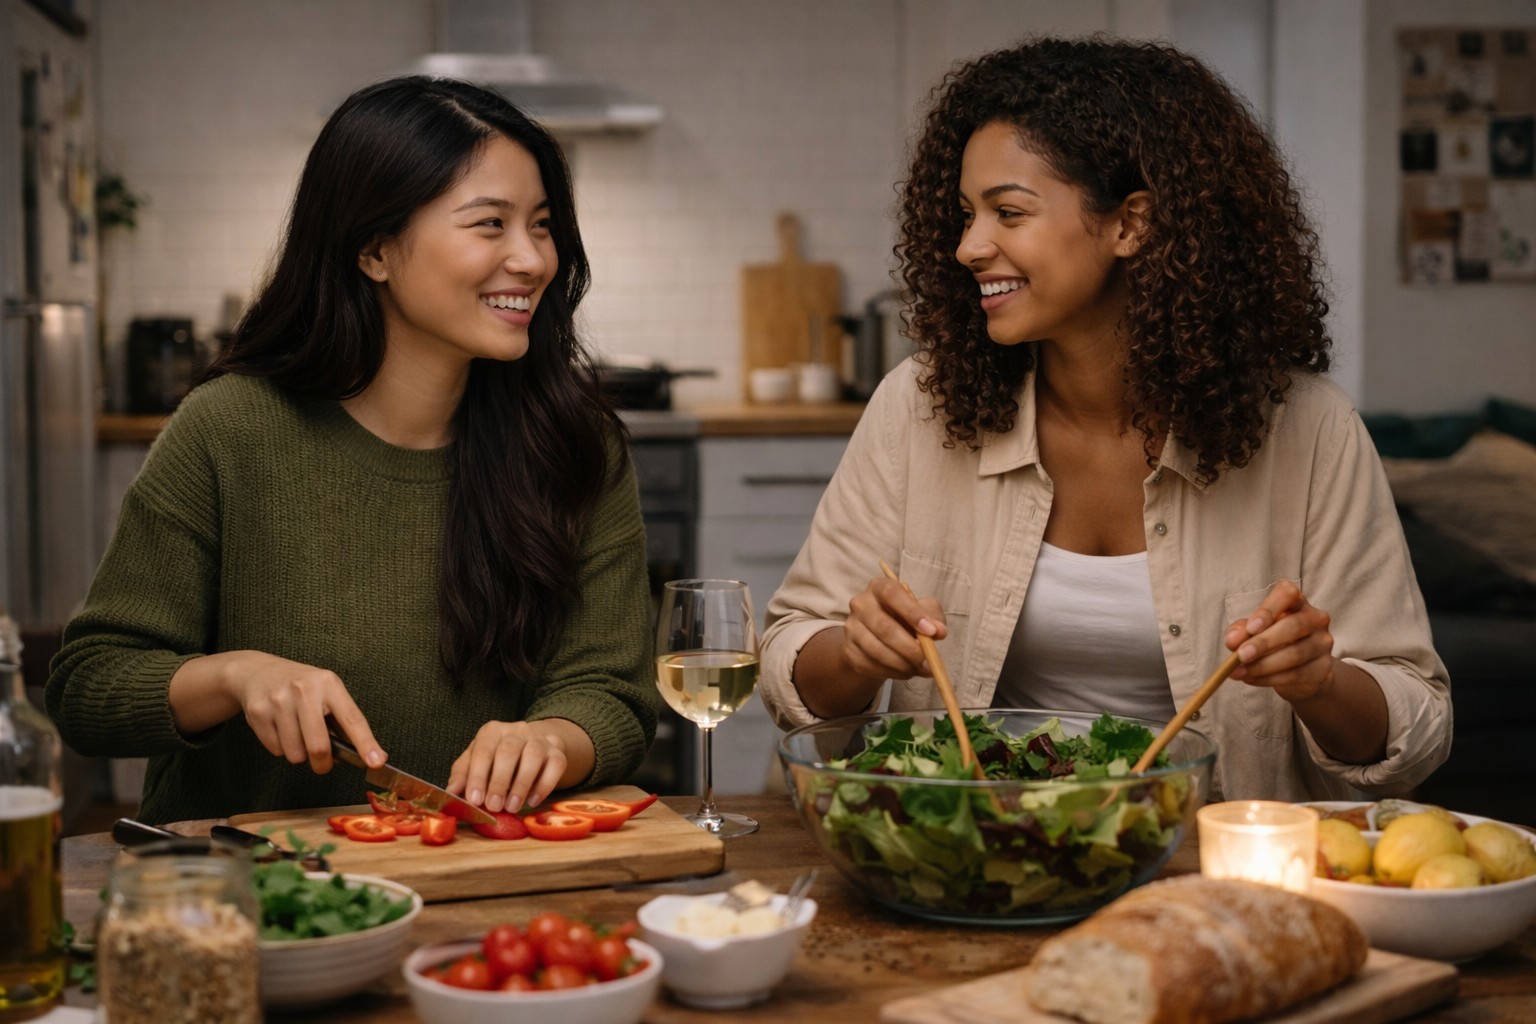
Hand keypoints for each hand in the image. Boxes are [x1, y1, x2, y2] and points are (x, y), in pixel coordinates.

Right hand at [226, 652, 385, 773]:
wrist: (258, 672)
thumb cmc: (301, 686)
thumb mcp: (326, 692)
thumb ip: (342, 721)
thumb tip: (365, 754)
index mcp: (329, 684)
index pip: (352, 719)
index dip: (366, 743)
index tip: (377, 761)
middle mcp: (304, 690)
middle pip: (318, 746)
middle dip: (322, 763)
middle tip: (322, 763)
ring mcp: (279, 701)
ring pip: (295, 754)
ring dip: (299, 753)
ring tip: (296, 733)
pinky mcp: (258, 713)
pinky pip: (276, 750)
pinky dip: (280, 748)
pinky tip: (280, 729)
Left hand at [446, 719, 589, 813]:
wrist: (535, 745)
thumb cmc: (499, 758)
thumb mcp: (477, 761)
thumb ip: (464, 774)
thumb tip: (451, 792)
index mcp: (492, 731)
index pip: (483, 749)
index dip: (478, 775)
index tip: (475, 799)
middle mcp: (517, 730)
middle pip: (508, 751)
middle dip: (499, 782)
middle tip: (494, 807)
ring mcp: (540, 740)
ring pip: (533, 756)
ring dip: (521, 784)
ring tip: (512, 807)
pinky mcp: (558, 752)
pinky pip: (555, 765)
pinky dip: (544, 785)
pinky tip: (532, 801)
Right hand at [840, 576, 948, 681]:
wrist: (880, 636)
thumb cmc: (905, 618)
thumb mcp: (923, 610)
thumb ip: (933, 616)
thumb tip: (939, 631)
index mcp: (879, 587)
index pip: (892, 594)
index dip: (912, 612)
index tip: (932, 631)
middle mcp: (861, 604)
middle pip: (884, 627)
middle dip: (910, 649)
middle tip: (929, 662)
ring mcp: (852, 628)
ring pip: (877, 650)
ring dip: (903, 664)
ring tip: (922, 669)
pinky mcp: (849, 651)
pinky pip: (872, 665)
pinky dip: (893, 672)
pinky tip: (907, 671)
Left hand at [1224, 581, 1335, 702]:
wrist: (1300, 670)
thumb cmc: (1272, 640)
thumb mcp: (1251, 631)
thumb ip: (1240, 631)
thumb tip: (1233, 640)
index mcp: (1295, 601)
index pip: (1287, 594)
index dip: (1268, 610)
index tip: (1250, 628)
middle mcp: (1315, 618)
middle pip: (1293, 626)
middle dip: (1263, 642)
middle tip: (1240, 655)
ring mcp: (1322, 643)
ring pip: (1295, 654)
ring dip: (1262, 665)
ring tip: (1239, 672)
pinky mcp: (1324, 668)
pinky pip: (1296, 674)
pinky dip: (1269, 679)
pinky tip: (1252, 679)